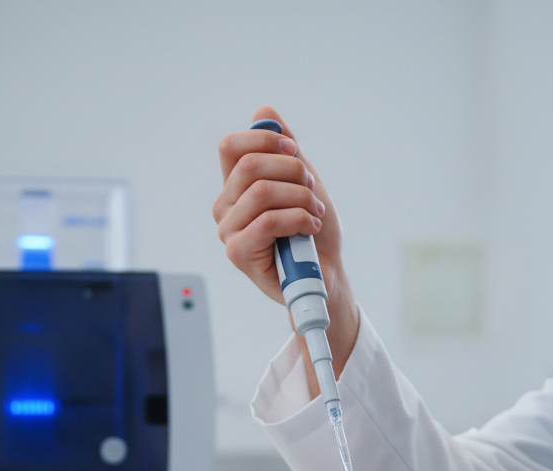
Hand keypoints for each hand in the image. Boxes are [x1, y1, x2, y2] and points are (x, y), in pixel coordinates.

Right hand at [212, 106, 358, 381]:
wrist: (326, 275)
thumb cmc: (312, 233)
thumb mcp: (304, 183)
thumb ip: (285, 149)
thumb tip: (264, 112)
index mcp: (236, 186)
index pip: (231, 147)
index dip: (262, 139)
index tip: (293, 150)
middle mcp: (226, 207)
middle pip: (249, 166)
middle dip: (292, 171)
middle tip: (313, 190)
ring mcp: (229, 231)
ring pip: (261, 193)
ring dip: (300, 198)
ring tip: (315, 213)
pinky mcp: (238, 254)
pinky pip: (267, 222)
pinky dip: (297, 219)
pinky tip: (310, 227)